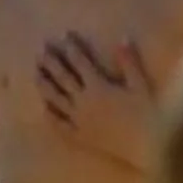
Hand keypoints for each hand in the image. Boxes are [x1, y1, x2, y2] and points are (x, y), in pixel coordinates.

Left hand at [37, 31, 152, 154]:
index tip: (64, 35)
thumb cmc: (147, 114)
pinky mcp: (80, 136)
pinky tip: (44, 109)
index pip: (80, 62)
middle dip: (51, 62)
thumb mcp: (140, 84)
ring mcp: (78, 119)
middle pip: (62, 78)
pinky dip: (51, 115)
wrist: (145, 147)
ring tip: (36, 74)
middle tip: (41, 51)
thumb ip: (129, 62)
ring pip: (56, 99)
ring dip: (45, 85)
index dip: (71, 47)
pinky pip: (60, 125)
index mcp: (98, 86)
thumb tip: (122, 38)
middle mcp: (83, 101)